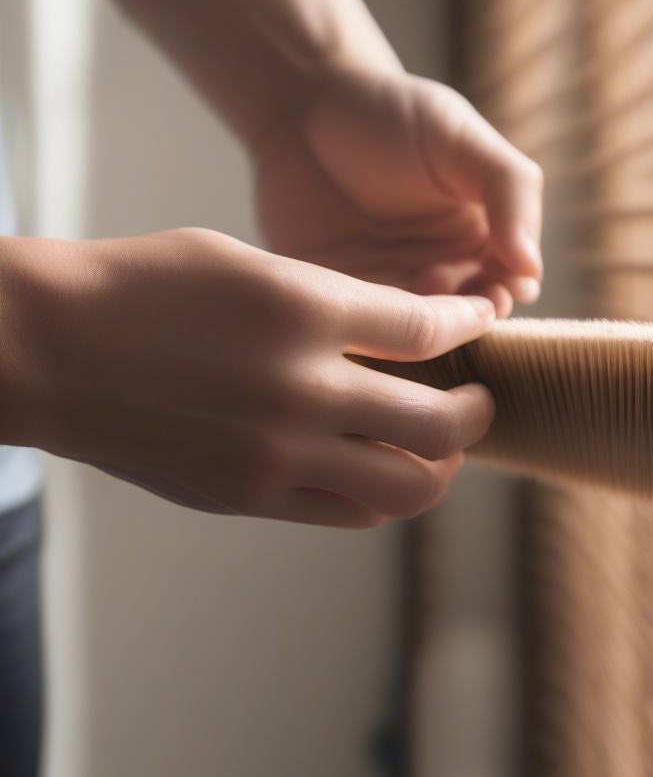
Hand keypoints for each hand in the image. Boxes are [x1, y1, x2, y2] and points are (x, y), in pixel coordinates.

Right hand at [0, 229, 495, 527]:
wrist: (49, 351)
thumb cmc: (144, 287)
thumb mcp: (249, 264)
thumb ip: (331, 303)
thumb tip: (397, 338)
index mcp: (304, 310)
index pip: (427, 330)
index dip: (467, 327)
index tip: (479, 326)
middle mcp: (302, 390)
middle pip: (438, 426)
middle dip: (476, 413)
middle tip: (480, 401)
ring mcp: (276, 456)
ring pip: (404, 489)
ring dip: (439, 467)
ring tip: (439, 446)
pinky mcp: (247, 498)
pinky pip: (346, 513)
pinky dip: (379, 493)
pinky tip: (376, 466)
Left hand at [252, 68, 543, 318]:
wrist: (300, 104)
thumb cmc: (392, 112)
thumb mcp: (461, 137)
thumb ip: (510, 191)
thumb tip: (531, 269)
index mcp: (479, 236)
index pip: (508, 282)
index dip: (510, 290)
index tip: (505, 286)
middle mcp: (438, 269)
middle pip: (466, 317)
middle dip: (467, 315)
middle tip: (455, 290)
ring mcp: (387, 286)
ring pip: (414, 332)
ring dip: (421, 325)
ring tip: (419, 283)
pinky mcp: (336, 296)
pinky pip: (359, 327)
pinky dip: (371, 327)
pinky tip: (374, 301)